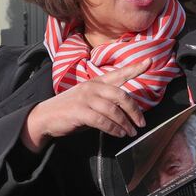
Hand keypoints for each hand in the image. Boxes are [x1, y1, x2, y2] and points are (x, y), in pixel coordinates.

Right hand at [21, 59, 149, 152]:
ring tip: (130, 132)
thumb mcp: (88, 101)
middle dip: (134, 110)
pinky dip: (114, 129)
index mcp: (95, 82)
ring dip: (125, 123)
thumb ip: (105, 102)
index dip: (134, 68)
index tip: (149, 62)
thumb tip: (125, 113)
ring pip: (113, 110)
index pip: (118, 73)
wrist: (45, 117)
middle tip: (141, 123)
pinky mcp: (80, 112)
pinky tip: (118, 134)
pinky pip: (103, 121)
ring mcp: (85, 99)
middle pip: (121, 95)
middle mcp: (92, 87)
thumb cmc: (69, 110)